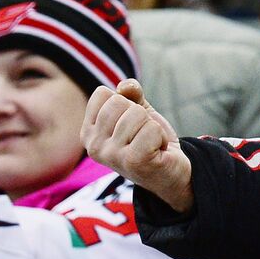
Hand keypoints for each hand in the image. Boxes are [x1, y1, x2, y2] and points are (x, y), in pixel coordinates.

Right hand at [83, 79, 192, 212]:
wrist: (170, 172)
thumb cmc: (149, 139)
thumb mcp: (138, 111)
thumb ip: (131, 94)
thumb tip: (126, 86)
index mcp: (88, 132)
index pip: (102, 94)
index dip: (124, 101)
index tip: (130, 122)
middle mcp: (93, 146)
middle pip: (118, 101)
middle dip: (139, 113)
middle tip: (143, 135)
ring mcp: (111, 156)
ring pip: (137, 114)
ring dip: (152, 126)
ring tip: (150, 143)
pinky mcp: (133, 161)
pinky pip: (151, 128)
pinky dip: (160, 136)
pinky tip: (157, 151)